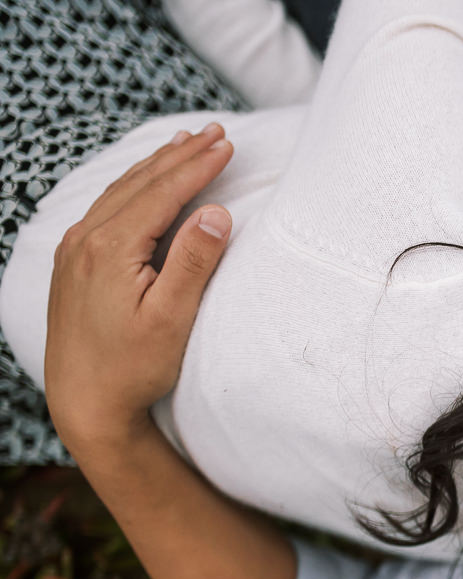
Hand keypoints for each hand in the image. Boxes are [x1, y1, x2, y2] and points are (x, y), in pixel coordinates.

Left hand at [44, 123, 235, 455]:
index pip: (162, 193)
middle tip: (215, 131)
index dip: (198, 166)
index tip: (228, 144)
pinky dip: (133, 186)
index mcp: (111, 249)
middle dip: (180, 156)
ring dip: (156, 166)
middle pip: (140, 183)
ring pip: (120, 191)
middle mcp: (85, 241)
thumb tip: (216, 213)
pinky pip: (106, 207)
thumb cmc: (133, 368)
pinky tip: (144, 182)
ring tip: (185, 144)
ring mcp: (74, 249)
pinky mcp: (72, 262)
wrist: (83, 401)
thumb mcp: (172, 319)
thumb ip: (194, 263)